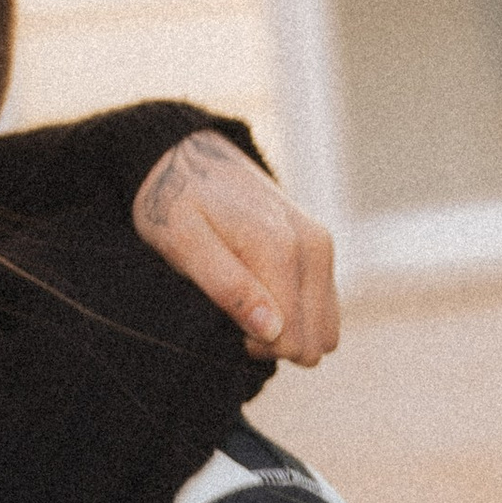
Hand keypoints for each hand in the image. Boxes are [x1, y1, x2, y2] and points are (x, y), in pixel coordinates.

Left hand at [133, 132, 338, 365]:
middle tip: (235, 317)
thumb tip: (272, 331)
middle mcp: (314, 247)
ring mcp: (322, 246)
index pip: (293, 340)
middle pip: (315, 340)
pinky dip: (297, 314)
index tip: (228, 327)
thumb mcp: (183, 245)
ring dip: (288, 330)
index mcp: (281, 250)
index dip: (257, 347)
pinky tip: (263, 295)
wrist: (190, 155)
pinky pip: (324, 307)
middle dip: (275, 342)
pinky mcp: (321, 247)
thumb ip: (228, 287)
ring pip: (325, 329)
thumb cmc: (176, 204)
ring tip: (248, 306)